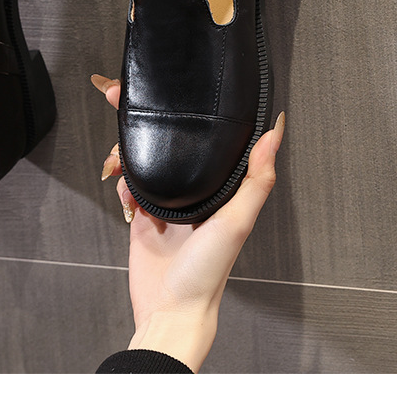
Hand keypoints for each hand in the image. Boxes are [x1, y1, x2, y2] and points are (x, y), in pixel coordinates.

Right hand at [92, 74, 283, 371]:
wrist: (169, 310)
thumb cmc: (208, 274)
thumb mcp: (236, 222)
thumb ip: (256, 179)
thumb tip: (276, 133)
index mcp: (220, 188)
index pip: (208, 138)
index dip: (192, 112)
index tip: (177, 86)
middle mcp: (194, 191)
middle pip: (168, 142)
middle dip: (145, 119)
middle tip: (121, 98)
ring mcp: (167, 202)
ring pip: (145, 158)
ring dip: (130, 149)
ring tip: (121, 152)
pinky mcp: (143, 216)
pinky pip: (130, 185)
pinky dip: (123, 179)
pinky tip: (123, 182)